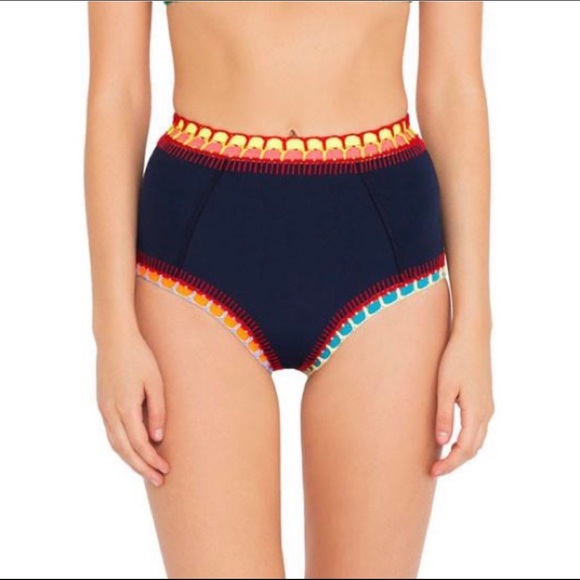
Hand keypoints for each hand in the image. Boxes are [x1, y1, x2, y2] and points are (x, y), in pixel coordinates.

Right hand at [96, 328, 168, 486]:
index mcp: (124, 407)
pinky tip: (133, 450)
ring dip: (130, 460)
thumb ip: (157, 410)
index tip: (166, 470)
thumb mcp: (155, 381)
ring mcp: (103, 408)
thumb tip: (157, 438)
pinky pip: (111, 432)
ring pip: (115, 443)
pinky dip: (122, 446)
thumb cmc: (139, 356)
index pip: (139, 444)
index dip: (152, 460)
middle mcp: (110, 412)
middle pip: (124, 450)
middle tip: (159, 480)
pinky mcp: (102, 403)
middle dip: (141, 467)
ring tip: (147, 470)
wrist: (114, 338)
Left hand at [432, 327, 493, 476]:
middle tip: (435, 470)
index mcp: (476, 412)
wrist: (473, 337)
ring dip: (461, 452)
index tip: (433, 471)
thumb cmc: (455, 359)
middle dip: (455, 462)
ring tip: (441, 458)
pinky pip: (477, 429)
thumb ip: (444, 415)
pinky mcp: (484, 400)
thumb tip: (442, 442)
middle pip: (473, 449)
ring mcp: (488, 407)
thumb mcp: (445, 388)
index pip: (464, 449)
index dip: (450, 464)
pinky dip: (466, 440)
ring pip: (477, 440)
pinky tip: (451, 439)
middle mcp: (486, 413)